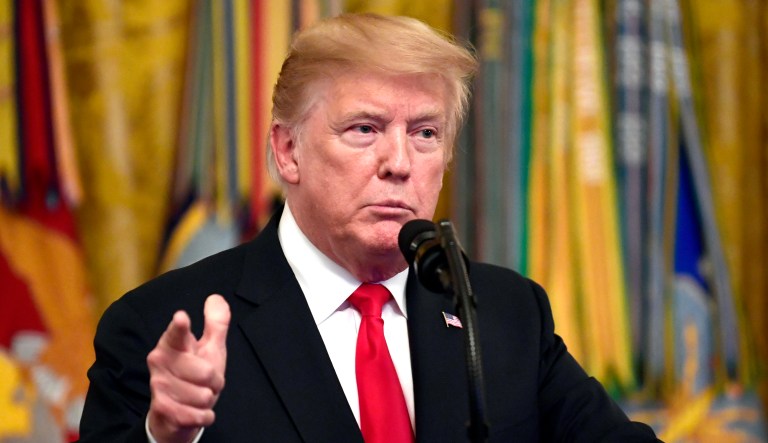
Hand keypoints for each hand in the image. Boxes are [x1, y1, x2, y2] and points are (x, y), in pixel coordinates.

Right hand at [146, 294, 230, 442]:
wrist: (175, 412)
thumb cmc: (194, 375)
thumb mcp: (209, 348)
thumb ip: (216, 324)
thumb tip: (216, 298)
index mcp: (173, 342)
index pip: (177, 333)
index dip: (180, 326)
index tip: (182, 317)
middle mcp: (160, 361)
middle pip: (205, 372)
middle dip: (215, 381)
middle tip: (206, 381)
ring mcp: (159, 385)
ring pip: (204, 395)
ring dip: (208, 399)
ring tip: (197, 396)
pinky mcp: (162, 408)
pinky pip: (198, 414)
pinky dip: (204, 415)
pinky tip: (195, 411)